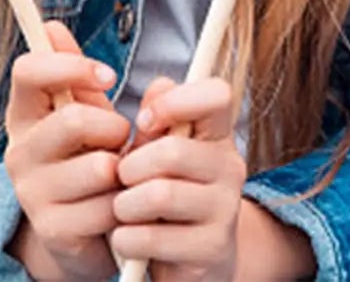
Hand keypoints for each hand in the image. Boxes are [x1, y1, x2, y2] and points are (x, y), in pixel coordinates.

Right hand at [4, 21, 130, 281]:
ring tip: (119, 175)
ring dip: (123, 170)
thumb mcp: (88, 111)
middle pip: (74, 119)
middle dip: (113, 127)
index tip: (110, 76)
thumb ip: (79, 73)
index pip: (27, 70)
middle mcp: (18, 151)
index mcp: (24, 112)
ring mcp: (31, 193)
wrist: (82, 232)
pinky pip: (107, 208)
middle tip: (121, 139)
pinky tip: (117, 206)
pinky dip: (123, 205)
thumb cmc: (89, 157)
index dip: (71, 64)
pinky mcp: (53, 230)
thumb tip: (53, 25)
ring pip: (99, 167)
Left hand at [110, 76, 247, 281]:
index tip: (144, 122)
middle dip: (130, 167)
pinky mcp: (212, 249)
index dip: (175, 100)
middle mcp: (230, 167)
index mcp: (218, 134)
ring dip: (125, 204)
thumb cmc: (164, 194)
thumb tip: (157, 86)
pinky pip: (154, 237)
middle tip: (119, 180)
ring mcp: (226, 210)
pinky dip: (127, 238)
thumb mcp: (156, 151)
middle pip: (172, 151)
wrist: (189, 261)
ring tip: (121, 210)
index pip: (217, 94)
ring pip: (160, 195)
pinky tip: (125, 239)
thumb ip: (156, 117)